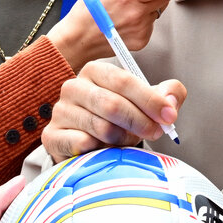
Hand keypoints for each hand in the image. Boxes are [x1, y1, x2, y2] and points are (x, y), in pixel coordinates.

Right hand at [42, 58, 186, 161]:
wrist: (91, 147)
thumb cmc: (121, 121)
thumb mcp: (148, 103)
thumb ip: (168, 95)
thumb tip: (171, 102)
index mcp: (95, 71)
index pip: (124, 81)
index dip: (150, 100)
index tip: (169, 116)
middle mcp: (73, 87)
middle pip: (112, 104)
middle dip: (140, 122)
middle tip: (154, 133)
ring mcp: (59, 111)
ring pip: (101, 128)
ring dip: (122, 139)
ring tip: (126, 142)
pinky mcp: (51, 135)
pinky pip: (83, 144)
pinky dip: (100, 150)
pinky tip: (103, 150)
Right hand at [45, 0, 188, 69]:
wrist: (78, 40)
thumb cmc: (88, 10)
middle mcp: (138, 14)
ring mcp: (141, 29)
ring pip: (159, 9)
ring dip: (152, 3)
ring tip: (128, 6)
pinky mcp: (142, 40)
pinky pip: (152, 23)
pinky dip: (145, 18)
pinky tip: (127, 19)